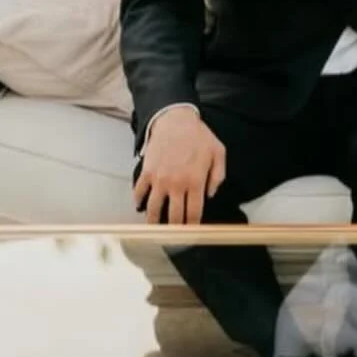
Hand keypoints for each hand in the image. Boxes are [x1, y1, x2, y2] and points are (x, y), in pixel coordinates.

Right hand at [132, 108, 225, 226]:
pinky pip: (139, 192)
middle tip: (174, 237)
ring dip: (153, 222)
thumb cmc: (199, 135)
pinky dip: (138, 202)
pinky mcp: (147, 172)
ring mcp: (160, 179)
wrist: (175, 119)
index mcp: (195, 182)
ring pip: (153, 209)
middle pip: (173, 217)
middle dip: (174, 230)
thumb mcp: (218, 153)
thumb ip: (217, 176)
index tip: (191, 234)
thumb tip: (210, 195)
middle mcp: (177, 184)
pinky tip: (141, 206)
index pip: (193, 214)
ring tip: (154, 229)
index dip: (192, 227)